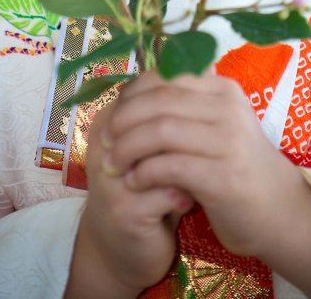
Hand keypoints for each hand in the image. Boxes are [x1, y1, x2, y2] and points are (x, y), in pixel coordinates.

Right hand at [64, 88, 194, 298]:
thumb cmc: (145, 187)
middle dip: (187, 133)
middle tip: (206, 145)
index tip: (202, 114)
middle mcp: (103, 143)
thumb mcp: (154, 146)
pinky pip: (164, 192)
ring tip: (199, 174)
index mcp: (109, 120)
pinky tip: (190, 201)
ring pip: (160, 156)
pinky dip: (184, 195)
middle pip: (152, 120)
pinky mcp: (123, 211)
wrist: (122, 249)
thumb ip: (172, 109)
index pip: (145, 91)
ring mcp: (110, 178)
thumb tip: (207, 62)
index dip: (178, 100)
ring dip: (186, 165)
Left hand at [99, 69, 304, 258]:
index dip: (131, 94)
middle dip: (123, 121)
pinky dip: (144, 173)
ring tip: (112, 164)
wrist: (277, 208)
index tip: (111, 114)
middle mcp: (227, 107)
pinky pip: (170, 166)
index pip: (165, 77)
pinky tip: (134, 182)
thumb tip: (133, 90)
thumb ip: (186, 104)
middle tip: (103, 141)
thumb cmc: (236, 164)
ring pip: (160, 131)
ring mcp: (228, 141)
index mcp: (222, 88)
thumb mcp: (217, 123)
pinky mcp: (223, 177)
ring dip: (127, 148)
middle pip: (159, 101)